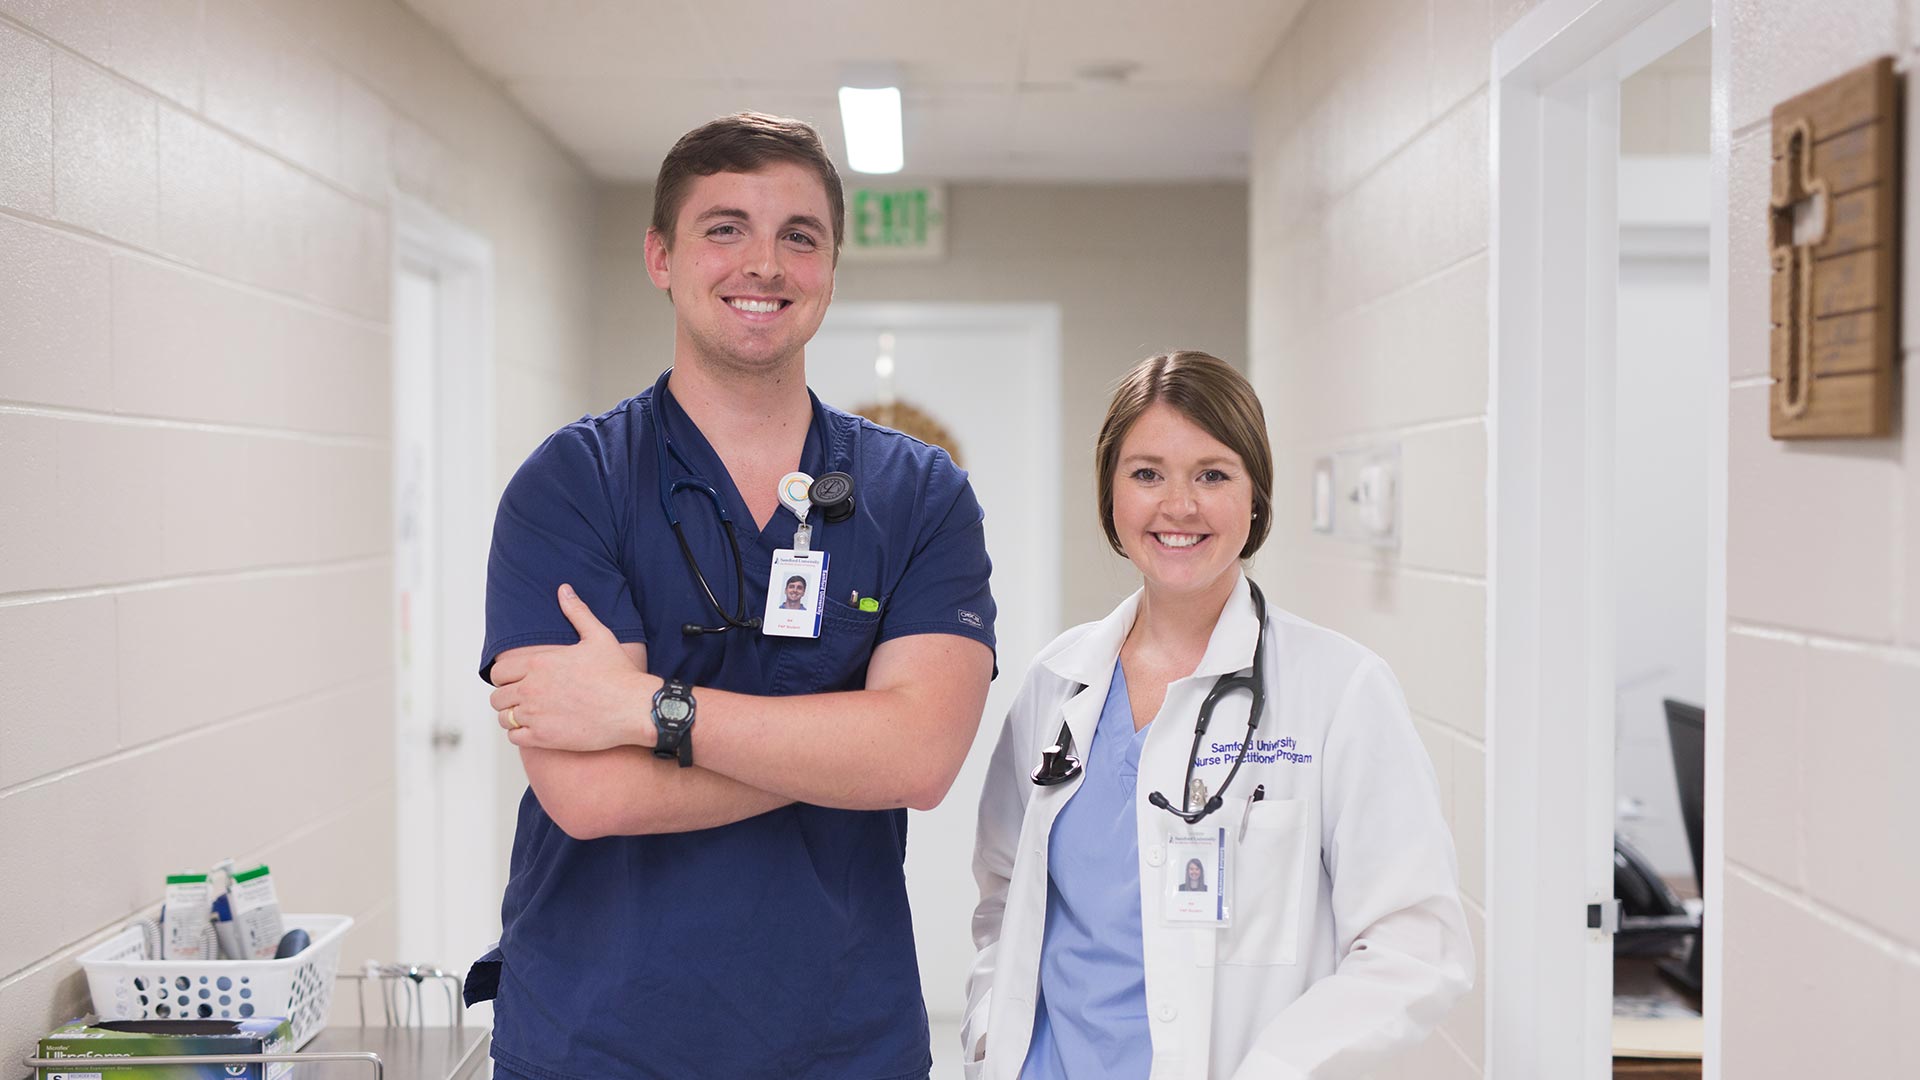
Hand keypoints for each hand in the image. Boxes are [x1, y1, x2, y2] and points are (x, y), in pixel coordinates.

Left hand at [490, 584, 661, 750]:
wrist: (633, 707)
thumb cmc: (618, 675)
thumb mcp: (598, 636)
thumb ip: (576, 612)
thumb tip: (564, 590)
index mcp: (539, 663)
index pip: (498, 672)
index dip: (505, 677)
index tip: (516, 681)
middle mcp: (532, 688)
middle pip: (497, 697)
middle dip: (507, 697)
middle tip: (523, 700)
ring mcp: (536, 714)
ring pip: (504, 718)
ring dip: (513, 716)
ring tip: (529, 716)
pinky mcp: (543, 737)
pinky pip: (515, 737)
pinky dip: (521, 734)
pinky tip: (536, 730)